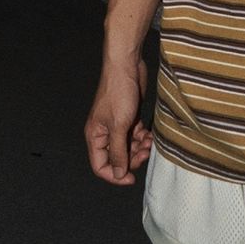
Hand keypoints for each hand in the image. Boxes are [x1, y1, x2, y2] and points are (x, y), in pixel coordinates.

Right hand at [84, 58, 152, 184]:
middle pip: (116, 158)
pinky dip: (142, 138)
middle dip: (131, 159)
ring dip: (139, 148)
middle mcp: (104, 133)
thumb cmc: (118, 93)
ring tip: (148, 141)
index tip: (131, 177)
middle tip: (144, 152)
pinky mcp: (128, 117)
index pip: (100, 165)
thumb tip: (117, 174)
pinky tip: (149, 134)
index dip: (115, 175)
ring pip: (127, 148)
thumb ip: (118, 152)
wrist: (127, 66)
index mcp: (95, 136)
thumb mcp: (119, 126)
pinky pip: (134, 136)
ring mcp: (117, 125)